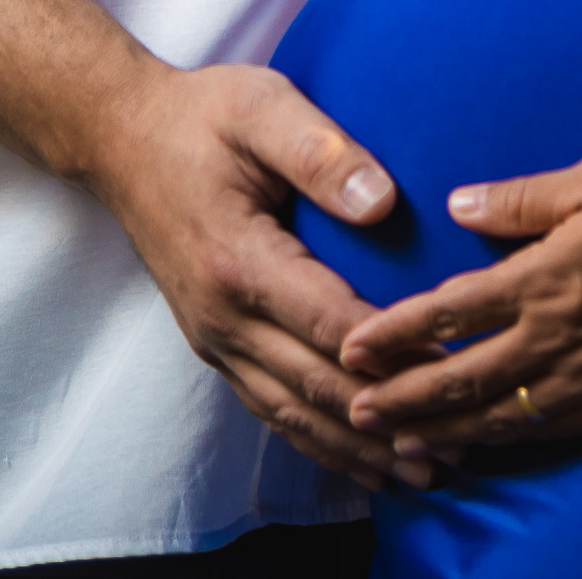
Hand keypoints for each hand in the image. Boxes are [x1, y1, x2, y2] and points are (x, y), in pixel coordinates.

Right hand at [78, 63, 430, 490]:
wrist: (120, 140)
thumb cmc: (199, 117)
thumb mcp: (261, 107)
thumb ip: (320, 151)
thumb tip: (382, 201)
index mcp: (239, 261)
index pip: (332, 323)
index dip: (395, 355)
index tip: (456, 374)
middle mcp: (223, 316)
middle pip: (318, 385)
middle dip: (391, 421)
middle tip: (462, 444)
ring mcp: (215, 339)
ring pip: (295, 413)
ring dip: (360, 449)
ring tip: (426, 474)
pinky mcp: (215, 345)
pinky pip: (271, 409)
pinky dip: (319, 442)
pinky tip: (363, 463)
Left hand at [336, 156, 581, 455]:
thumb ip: (521, 199)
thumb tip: (459, 206)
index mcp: (546, 276)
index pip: (450, 313)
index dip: (395, 333)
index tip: (353, 347)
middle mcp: (559, 334)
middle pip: (463, 377)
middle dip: (404, 398)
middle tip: (357, 411)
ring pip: (502, 416)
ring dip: (445, 430)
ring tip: (403, 442)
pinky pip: (552, 429)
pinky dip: (508, 441)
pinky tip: (484, 445)